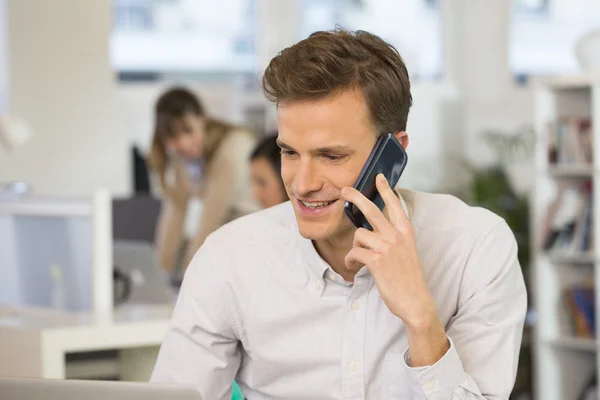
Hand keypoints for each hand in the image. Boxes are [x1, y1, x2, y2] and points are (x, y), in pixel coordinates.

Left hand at [341, 174, 436, 329]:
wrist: (415, 301)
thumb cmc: (409, 279)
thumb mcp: (407, 252)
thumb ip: (393, 239)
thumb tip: (374, 231)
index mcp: (406, 232)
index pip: (396, 205)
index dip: (386, 190)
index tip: (379, 177)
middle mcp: (397, 236)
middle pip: (372, 210)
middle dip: (356, 197)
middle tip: (345, 190)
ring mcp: (387, 247)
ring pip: (359, 235)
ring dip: (355, 248)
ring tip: (358, 259)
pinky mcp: (377, 260)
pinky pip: (354, 253)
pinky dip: (351, 260)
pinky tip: (355, 267)